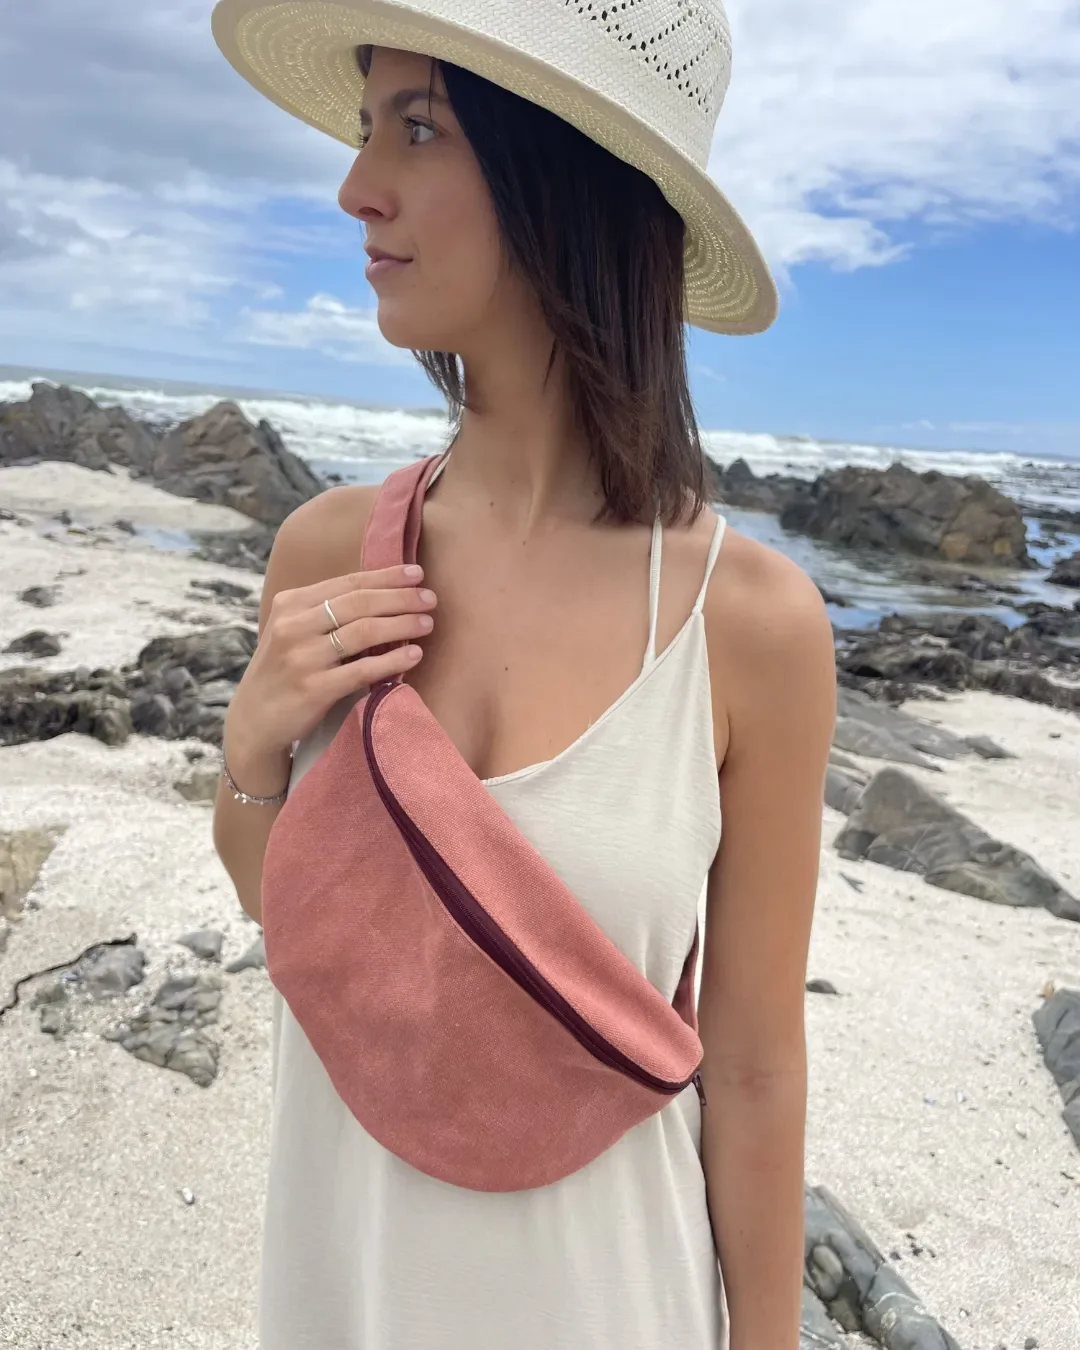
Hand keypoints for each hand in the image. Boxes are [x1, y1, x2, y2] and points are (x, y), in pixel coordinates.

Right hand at [226, 563, 435, 759]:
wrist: (254, 719)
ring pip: (363, 632)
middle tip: (430, 599)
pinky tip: (413, 655)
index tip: (417, 574)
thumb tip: (382, 593)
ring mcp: (303, 657)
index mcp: (291, 603)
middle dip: (401, 598)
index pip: (348, 583)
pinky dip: (392, 661)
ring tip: (427, 624)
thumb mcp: (293, 630)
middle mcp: (294, 625)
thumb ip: (325, 612)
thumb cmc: (283, 670)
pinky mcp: (313, 688)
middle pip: (359, 603)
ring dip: (401, 625)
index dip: (386, 577)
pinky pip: (362, 670)